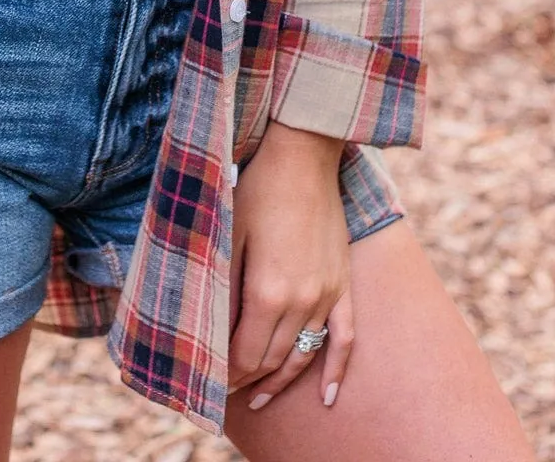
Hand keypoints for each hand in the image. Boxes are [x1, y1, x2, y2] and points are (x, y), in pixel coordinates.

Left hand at [228, 121, 352, 411]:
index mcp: (268, 291)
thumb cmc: (256, 190)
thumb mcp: (228, 236)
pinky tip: (328, 398)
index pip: (246, 354)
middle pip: (272, 360)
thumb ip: (224, 289)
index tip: (209, 381)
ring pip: (303, 355)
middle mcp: (302, 301)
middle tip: (224, 389)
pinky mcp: (343, 285)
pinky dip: (336, 371)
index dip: (226, 374)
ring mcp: (327, 295)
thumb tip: (213, 333)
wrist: (302, 155)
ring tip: (258, 398)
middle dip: (246, 379)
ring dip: (280, 381)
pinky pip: (345, 339)